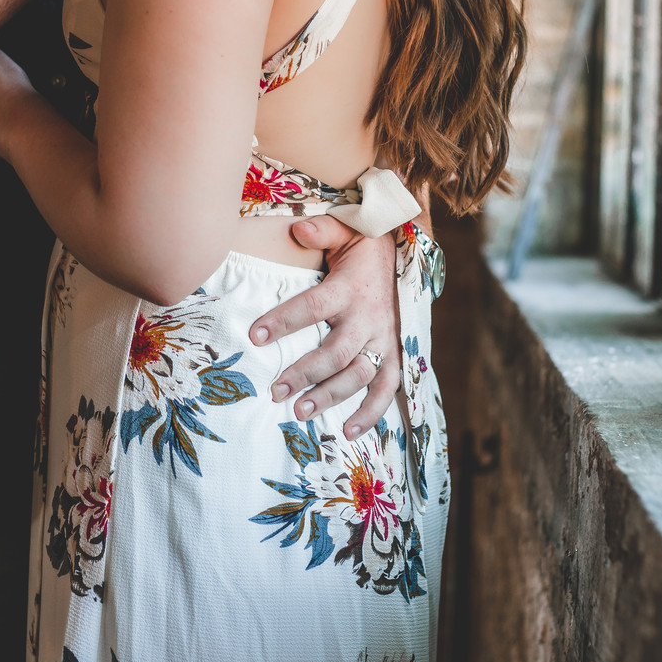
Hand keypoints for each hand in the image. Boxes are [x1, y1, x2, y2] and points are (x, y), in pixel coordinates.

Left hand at [250, 216, 399, 439]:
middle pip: (335, 352)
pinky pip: (386, 389)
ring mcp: (383, 340)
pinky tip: (348, 432)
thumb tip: (296, 230)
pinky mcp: (394, 355)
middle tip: (275, 391)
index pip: (313, 307)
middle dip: (304, 373)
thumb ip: (321, 230)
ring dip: (330, 397)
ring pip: (358, 375)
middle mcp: (368, 318)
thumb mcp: (347, 229)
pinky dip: (371, 413)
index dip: (284, 321)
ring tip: (300, 413)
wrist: (406, 258)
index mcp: (349, 288)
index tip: (254, 336)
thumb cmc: (364, 248)